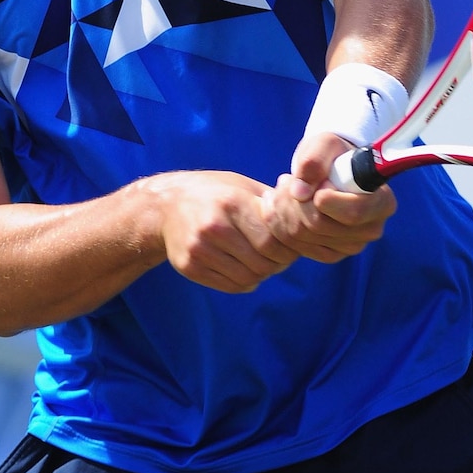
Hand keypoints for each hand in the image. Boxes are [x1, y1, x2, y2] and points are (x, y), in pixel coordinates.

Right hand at [145, 171, 297, 293]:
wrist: (166, 205)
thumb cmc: (215, 193)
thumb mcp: (242, 186)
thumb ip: (272, 203)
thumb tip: (306, 218)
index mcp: (231, 203)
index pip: (272, 240)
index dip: (288, 248)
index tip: (292, 245)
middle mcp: (213, 227)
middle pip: (261, 262)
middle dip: (278, 263)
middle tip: (281, 257)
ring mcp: (198, 249)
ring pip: (248, 277)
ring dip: (263, 274)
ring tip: (264, 261)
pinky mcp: (188, 267)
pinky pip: (230, 286)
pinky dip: (245, 281)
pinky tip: (245, 267)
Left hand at [261, 133, 397, 263]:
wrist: (327, 171)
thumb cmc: (332, 155)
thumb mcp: (324, 145)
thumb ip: (313, 161)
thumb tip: (300, 191)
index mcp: (382, 201)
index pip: (354, 212)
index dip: (326, 200)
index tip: (315, 186)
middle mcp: (371, 228)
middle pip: (320, 225)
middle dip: (295, 201)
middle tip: (287, 180)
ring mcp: (351, 245)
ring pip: (302, 235)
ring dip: (283, 208)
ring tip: (285, 188)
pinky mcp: (331, 254)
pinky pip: (296, 246)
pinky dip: (281, 223)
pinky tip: (284, 205)